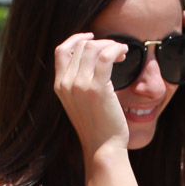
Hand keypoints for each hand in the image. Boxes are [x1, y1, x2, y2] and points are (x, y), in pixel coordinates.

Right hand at [54, 33, 129, 160]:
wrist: (103, 148)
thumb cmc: (97, 127)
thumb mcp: (80, 103)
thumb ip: (79, 84)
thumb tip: (92, 61)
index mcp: (59, 86)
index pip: (61, 51)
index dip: (77, 39)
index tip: (93, 37)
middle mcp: (66, 84)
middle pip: (80, 46)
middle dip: (101, 43)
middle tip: (117, 51)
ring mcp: (79, 85)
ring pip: (92, 47)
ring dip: (110, 45)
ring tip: (122, 53)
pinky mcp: (97, 88)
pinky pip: (106, 55)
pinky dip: (116, 48)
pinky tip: (124, 53)